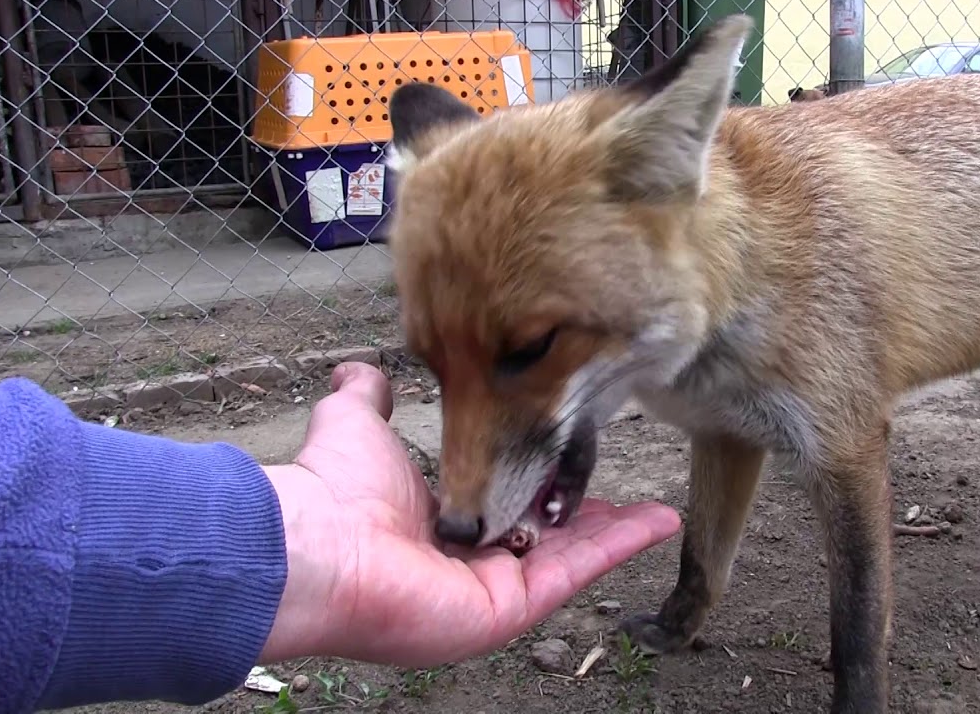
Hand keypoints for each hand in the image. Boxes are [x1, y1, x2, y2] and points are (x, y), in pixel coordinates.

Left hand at [257, 362, 680, 667]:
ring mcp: (492, 592)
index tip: (573, 458)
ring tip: (661, 512)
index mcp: (439, 528)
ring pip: (571, 557)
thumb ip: (367, 400)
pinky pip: (576, 575)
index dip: (541, 486)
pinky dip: (619, 548)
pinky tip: (658, 522)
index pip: (504, 508)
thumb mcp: (359, 427)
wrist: (318, 542)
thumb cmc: (334, 489)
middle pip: (546, 540)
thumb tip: (358, 371)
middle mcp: (468, 567)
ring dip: (616, 533)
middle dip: (590, 518)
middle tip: (630, 497)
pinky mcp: (510, 608)